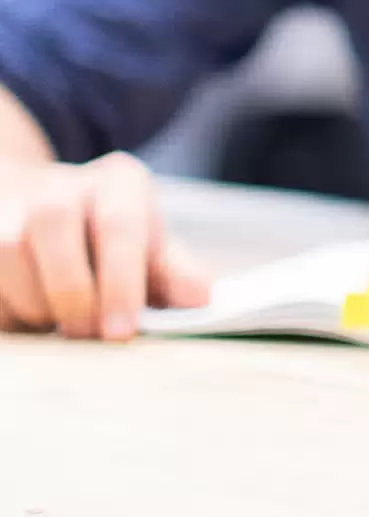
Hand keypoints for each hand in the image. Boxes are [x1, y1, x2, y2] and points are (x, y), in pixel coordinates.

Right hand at [0, 152, 211, 338]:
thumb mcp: (153, 254)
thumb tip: (201, 300)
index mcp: (119, 182)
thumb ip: (175, 275)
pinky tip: (25, 317)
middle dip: (71, 291)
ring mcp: (11, 201)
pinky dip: (5, 307)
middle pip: (54, 221)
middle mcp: (61, 182)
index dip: (120, 282)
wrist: (49, 218)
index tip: (122, 332)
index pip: (119, 223)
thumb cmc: (116, 246)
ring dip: (32, 300)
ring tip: (54, 323)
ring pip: (7, 248)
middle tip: (85, 334)